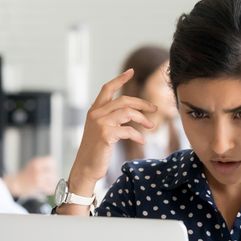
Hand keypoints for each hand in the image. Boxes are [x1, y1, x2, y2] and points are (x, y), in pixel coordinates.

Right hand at [2, 155, 57, 196]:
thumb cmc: (26, 175)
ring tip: (47, 185)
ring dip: (52, 183)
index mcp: (37, 162)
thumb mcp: (33, 165)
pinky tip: (47, 189)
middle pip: (55, 172)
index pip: (52, 160)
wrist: (16, 184)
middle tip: (49, 179)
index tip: (50, 170)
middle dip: (53, 176)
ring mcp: (39, 177)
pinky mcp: (40, 186)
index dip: (53, 166)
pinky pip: (52, 187)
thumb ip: (44, 164)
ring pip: (54, 180)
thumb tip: (56, 167)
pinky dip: (51, 190)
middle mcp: (38, 169)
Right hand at [66, 69, 157, 197]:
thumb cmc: (95, 151)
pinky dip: (138, 135)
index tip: (130, 71)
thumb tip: (123, 111)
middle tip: (154, 109)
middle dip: (142, 103)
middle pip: (123, 100)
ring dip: (143, 119)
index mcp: (94, 111)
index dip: (119, 79)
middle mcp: (96, 114)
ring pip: (128, 113)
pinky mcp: (106, 135)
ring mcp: (100, 123)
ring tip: (151, 126)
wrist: (85, 168)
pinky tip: (142, 140)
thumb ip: (107, 118)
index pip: (107, 89)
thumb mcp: (98, 130)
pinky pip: (128, 130)